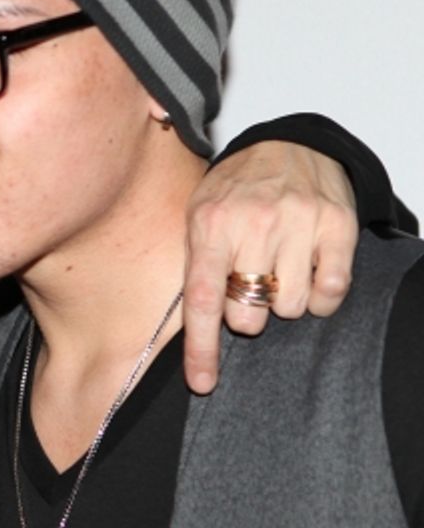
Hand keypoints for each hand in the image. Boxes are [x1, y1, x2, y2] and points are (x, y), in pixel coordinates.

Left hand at [182, 140, 357, 393]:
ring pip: (291, 308)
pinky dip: (320, 296)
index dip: (201, 348)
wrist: (287, 144)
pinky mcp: (337, 226)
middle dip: (246, 313)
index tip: (202, 383)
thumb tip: (190, 326)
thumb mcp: (198, 215)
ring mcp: (300, 223)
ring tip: (278, 269)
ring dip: (283, 301)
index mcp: (211, 225)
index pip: (202, 299)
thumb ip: (195, 265)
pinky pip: (331, 292)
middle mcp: (255, 224)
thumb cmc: (235, 189)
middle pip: (249, 314)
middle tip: (248, 285)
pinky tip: (309, 273)